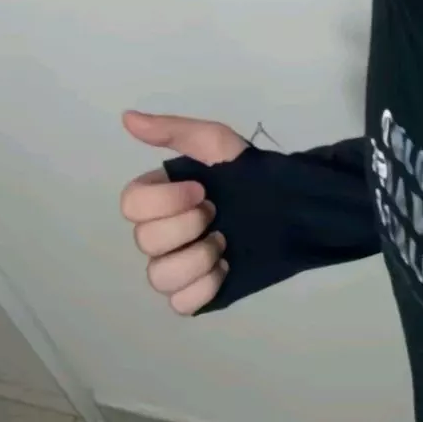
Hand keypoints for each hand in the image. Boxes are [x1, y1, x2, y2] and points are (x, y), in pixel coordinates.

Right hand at [121, 111, 247, 315]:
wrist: (295, 206)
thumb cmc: (251, 172)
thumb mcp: (215, 142)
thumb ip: (172, 131)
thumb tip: (126, 117)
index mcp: (159, 196)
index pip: (131, 204)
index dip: (166, 200)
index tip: (202, 190)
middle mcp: (161, 232)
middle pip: (145, 241)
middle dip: (188, 226)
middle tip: (217, 214)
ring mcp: (178, 266)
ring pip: (159, 277)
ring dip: (196, 258)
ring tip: (223, 244)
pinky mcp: (199, 293)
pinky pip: (181, 304)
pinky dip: (203, 288)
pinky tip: (225, 268)